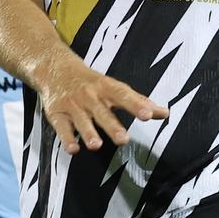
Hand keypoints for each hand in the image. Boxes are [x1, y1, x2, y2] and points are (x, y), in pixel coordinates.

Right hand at [39, 60, 167, 154]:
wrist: (54, 68)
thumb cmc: (90, 82)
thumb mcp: (113, 87)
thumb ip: (138, 102)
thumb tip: (164, 113)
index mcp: (105, 87)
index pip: (123, 95)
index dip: (136, 105)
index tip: (149, 115)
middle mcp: (89, 96)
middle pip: (102, 112)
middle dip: (112, 126)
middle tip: (124, 140)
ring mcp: (72, 105)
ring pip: (81, 120)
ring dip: (88, 133)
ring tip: (96, 146)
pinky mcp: (57, 114)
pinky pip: (61, 127)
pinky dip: (67, 138)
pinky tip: (73, 149)